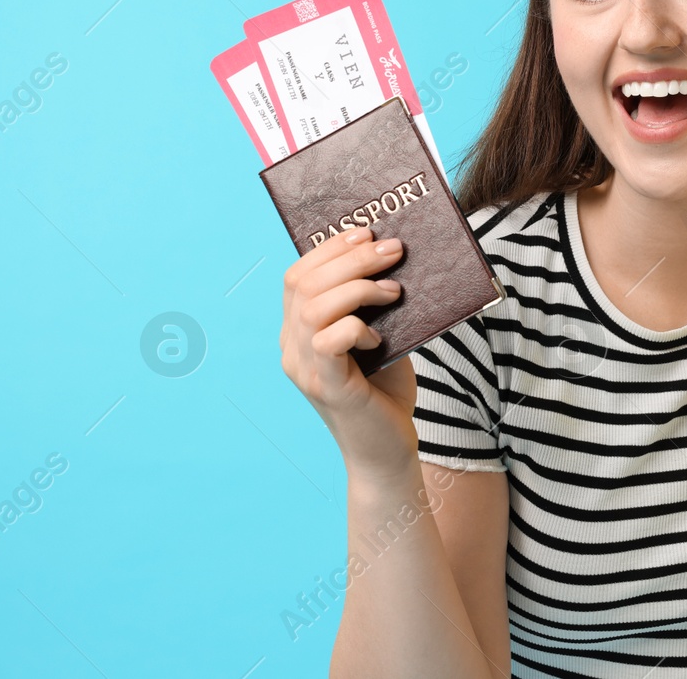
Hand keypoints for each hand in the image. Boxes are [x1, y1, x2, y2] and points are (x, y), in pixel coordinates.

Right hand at [278, 227, 419, 483]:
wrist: (388, 452)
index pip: (297, 276)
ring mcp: (305, 369)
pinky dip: (357, 327)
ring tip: (394, 291)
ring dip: (358, 287)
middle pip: (304, 284)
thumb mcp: (378, 337)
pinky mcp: (328, 387)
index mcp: (298, 332)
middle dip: (351, 259)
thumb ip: (372, 305)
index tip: (366, 233)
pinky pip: (330, 340)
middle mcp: (292, 348)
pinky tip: (380, 337)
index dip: (329, 249)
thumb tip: (391, 256)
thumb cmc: (385, 393)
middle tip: (393, 250)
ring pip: (313, 307)